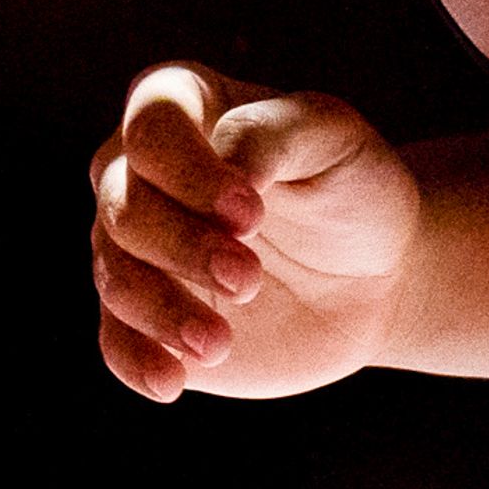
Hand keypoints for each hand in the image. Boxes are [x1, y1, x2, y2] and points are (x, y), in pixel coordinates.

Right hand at [91, 63, 418, 402]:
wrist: (373, 272)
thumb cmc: (349, 184)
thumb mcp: (334, 136)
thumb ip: (273, 134)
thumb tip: (227, 165)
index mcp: (178, 106)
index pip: (152, 127)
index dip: (190, 172)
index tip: (251, 213)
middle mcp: (138, 173)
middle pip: (124, 205)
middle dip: (182, 246)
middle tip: (249, 279)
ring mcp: (136, 248)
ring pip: (115, 275)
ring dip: (162, 310)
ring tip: (218, 342)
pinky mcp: (145, 318)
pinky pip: (115, 341)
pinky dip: (137, 361)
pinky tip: (171, 382)